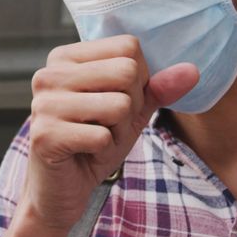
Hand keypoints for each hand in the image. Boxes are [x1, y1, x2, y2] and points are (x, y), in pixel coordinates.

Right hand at [20, 35, 198, 233]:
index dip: (137, 80)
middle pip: (127, 72)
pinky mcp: (44, 135)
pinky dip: (103, 150)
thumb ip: (158, 88)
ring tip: (95, 139)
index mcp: (66, 57)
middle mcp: (50, 74)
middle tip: (107, 125)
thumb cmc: (94, 142)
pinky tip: (84, 153)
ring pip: (119, 105)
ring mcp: (44, 103)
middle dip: (131, 106)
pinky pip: (102, 137)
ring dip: (118, 131)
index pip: (128, 47)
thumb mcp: (131, 111)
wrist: (62, 189)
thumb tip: (192, 71)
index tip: (115, 102)